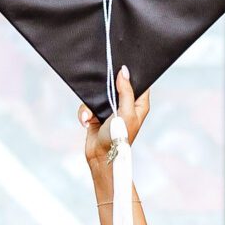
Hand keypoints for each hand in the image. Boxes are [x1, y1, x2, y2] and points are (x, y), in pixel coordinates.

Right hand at [79, 66, 150, 188]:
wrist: (100, 157)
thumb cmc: (118, 138)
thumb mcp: (126, 113)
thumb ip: (126, 91)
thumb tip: (123, 71)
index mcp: (139, 104)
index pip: (139, 82)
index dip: (132, 74)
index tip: (121, 67)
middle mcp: (125, 105)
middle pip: (116, 84)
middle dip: (106, 86)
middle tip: (101, 91)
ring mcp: (110, 109)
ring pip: (98, 93)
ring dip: (90, 105)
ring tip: (89, 116)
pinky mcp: (96, 114)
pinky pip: (87, 105)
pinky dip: (84, 113)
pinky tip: (85, 121)